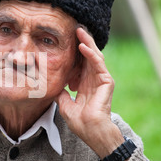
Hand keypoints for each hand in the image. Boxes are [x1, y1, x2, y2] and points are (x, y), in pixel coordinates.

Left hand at [56, 28, 123, 158]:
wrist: (90, 131)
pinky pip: (98, 64)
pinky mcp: (107, 81)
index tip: (64, 41)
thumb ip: (61, 93)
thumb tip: (54, 87)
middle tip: (74, 29)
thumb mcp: (64, 104)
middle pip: (87, 56)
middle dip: (81, 42)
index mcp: (84, 84)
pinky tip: (82, 45)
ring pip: (94, 56)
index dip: (72, 53)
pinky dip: (90, 54)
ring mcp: (101, 79)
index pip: (79, 63)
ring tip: (79, 30)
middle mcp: (93, 79)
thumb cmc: (79, 121)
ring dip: (86, 42)